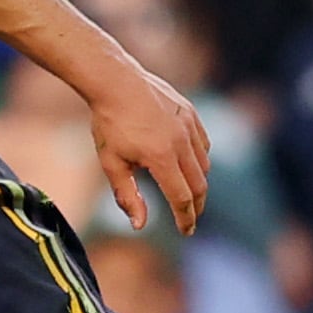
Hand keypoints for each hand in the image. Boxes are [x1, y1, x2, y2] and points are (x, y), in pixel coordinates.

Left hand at [86, 63, 210, 235]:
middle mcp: (181, 143)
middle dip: (196, 206)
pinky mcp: (192, 114)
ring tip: (186, 194)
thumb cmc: (108, 123)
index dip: (185, 218)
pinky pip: (203, 144)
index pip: (181, 198)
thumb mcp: (111, 163)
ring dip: (198, 183)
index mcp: (161, 158)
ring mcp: (189, 126)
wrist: (115, 81)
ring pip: (204, 165)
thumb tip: (140, 226)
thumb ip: (127, 195)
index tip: (185, 232)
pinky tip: (187, 165)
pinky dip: (199, 160)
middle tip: (189, 219)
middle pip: (199, 185)